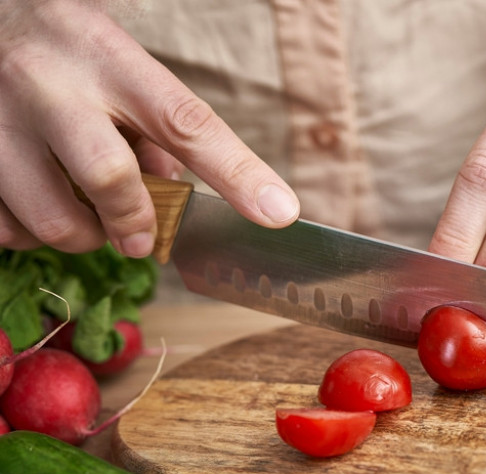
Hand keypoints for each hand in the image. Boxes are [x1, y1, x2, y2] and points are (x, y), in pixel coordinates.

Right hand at [0, 0, 298, 256]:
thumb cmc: (63, 47)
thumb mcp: (118, 65)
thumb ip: (154, 124)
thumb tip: (173, 191)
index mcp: (105, 55)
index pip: (186, 121)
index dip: (237, 174)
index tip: (278, 213)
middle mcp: (48, 82)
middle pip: (109, 176)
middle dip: (135, 221)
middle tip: (141, 236)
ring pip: (54, 218)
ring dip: (84, 236)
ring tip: (87, 215)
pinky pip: (7, 229)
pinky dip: (32, 235)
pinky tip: (39, 206)